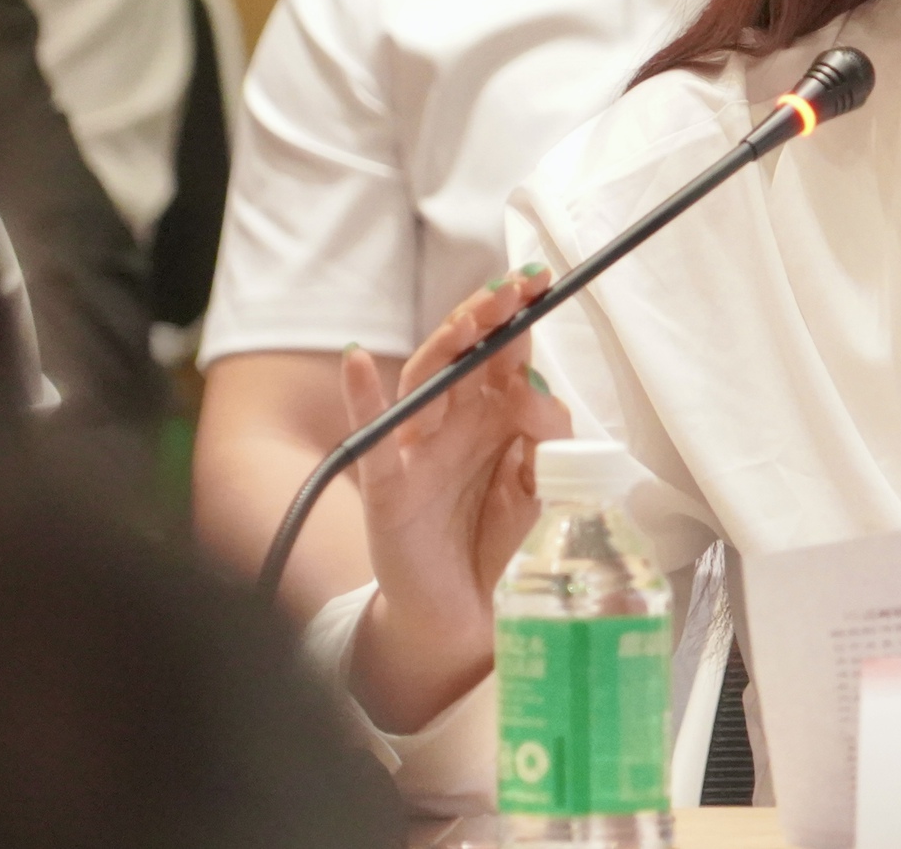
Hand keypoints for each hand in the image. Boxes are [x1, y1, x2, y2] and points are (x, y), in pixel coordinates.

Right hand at [344, 263, 570, 732]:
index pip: (506, 353)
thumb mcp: (543, 488)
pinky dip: (361, 397)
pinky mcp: (389, 487)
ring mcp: (418, 451)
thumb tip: (539, 389)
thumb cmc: (504, 546)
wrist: (467, 619)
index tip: (542, 280)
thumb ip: (546, 438)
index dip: (520, 317)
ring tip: (472, 316)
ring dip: (447, 343)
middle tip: (515, 287)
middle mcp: (456, 424)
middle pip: (467, 355)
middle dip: (489, 316)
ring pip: (426, 381)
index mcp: (496, 418)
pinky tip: (354, 360)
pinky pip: (373, 439)